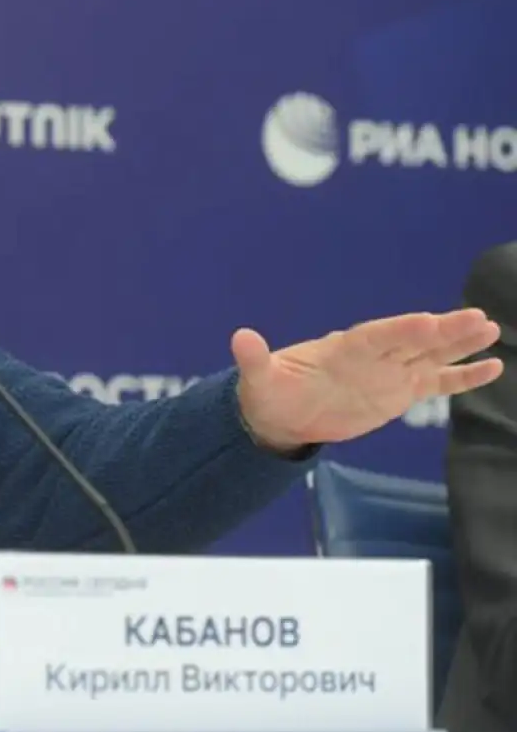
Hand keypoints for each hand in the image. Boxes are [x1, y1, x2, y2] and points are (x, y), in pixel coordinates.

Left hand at [230, 309, 503, 451]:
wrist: (281, 413)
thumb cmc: (270, 392)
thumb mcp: (259, 379)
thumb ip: (256, 359)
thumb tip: (239, 338)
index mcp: (343, 349)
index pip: (377, 336)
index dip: (401, 330)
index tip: (428, 321)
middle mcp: (372, 356)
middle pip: (412, 340)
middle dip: (444, 331)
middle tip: (478, 318)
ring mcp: (389, 372)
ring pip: (431, 354)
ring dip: (460, 344)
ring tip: (491, 328)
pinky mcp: (400, 392)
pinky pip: (437, 383)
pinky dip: (463, 376)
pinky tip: (493, 366)